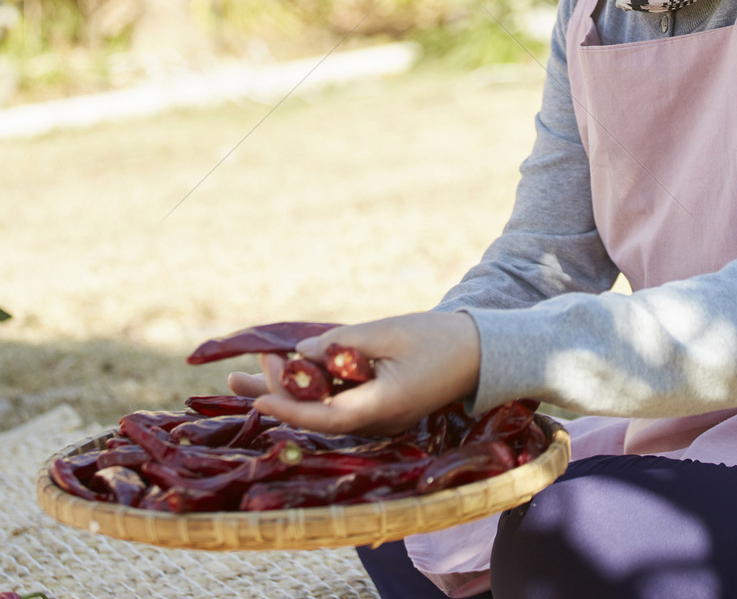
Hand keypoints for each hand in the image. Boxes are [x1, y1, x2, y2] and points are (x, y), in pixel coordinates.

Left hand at [231, 311, 479, 435]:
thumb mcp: (388, 332)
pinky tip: (288, 370)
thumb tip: (302, 354)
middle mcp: (376, 420)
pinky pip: (339, 399)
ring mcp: (379, 416)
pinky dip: (313, 385)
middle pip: (316, 414)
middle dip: (277, 395)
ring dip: (289, 390)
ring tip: (246, 378)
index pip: (325, 416)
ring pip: (323, 407)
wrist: (481, 352)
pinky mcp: (380, 405)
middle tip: (239, 376)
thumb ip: (343, 343)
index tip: (259, 400)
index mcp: (382, 406)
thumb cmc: (438, 338)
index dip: (289, 409)